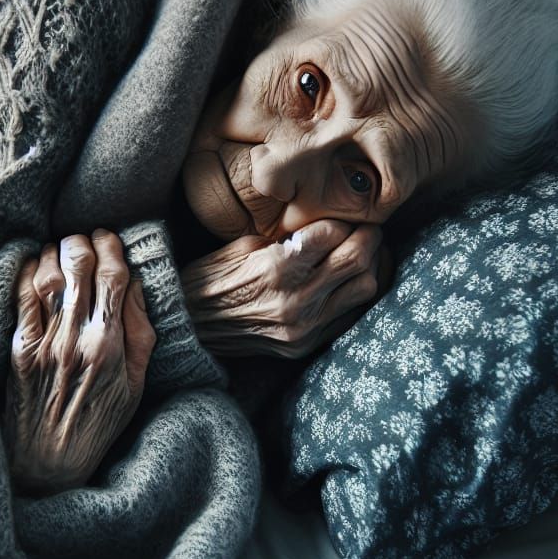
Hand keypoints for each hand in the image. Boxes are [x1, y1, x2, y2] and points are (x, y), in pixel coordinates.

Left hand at [5, 229, 156, 494]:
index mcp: (110, 346)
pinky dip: (27, 272)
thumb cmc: (98, 424)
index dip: (111, 247)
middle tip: (85, 238)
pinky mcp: (18, 350)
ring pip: (48, 276)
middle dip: (83, 242)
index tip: (109, 236)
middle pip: (78, 268)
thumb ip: (140, 332)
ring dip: (55, 252)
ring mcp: (45, 344)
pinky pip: (21, 299)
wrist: (49, 464)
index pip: (113, 277)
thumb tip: (135, 285)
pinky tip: (34, 263)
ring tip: (61, 248)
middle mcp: (77, 340)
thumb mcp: (136, 384)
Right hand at [180, 220, 390, 358]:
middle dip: (368, 235)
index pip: (333, 232)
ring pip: (364, 287)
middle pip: (357, 258)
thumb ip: (286, 238)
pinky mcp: (304, 345)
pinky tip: (346, 282)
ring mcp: (303, 326)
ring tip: (360, 253)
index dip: (341, 218)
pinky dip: (353, 294)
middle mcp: (295, 299)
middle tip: (366, 227)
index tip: (342, 213)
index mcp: (276, 267)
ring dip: (368, 265)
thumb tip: (321, 225)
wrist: (188, 328)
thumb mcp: (243, 245)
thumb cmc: (210, 279)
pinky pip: (349, 315)